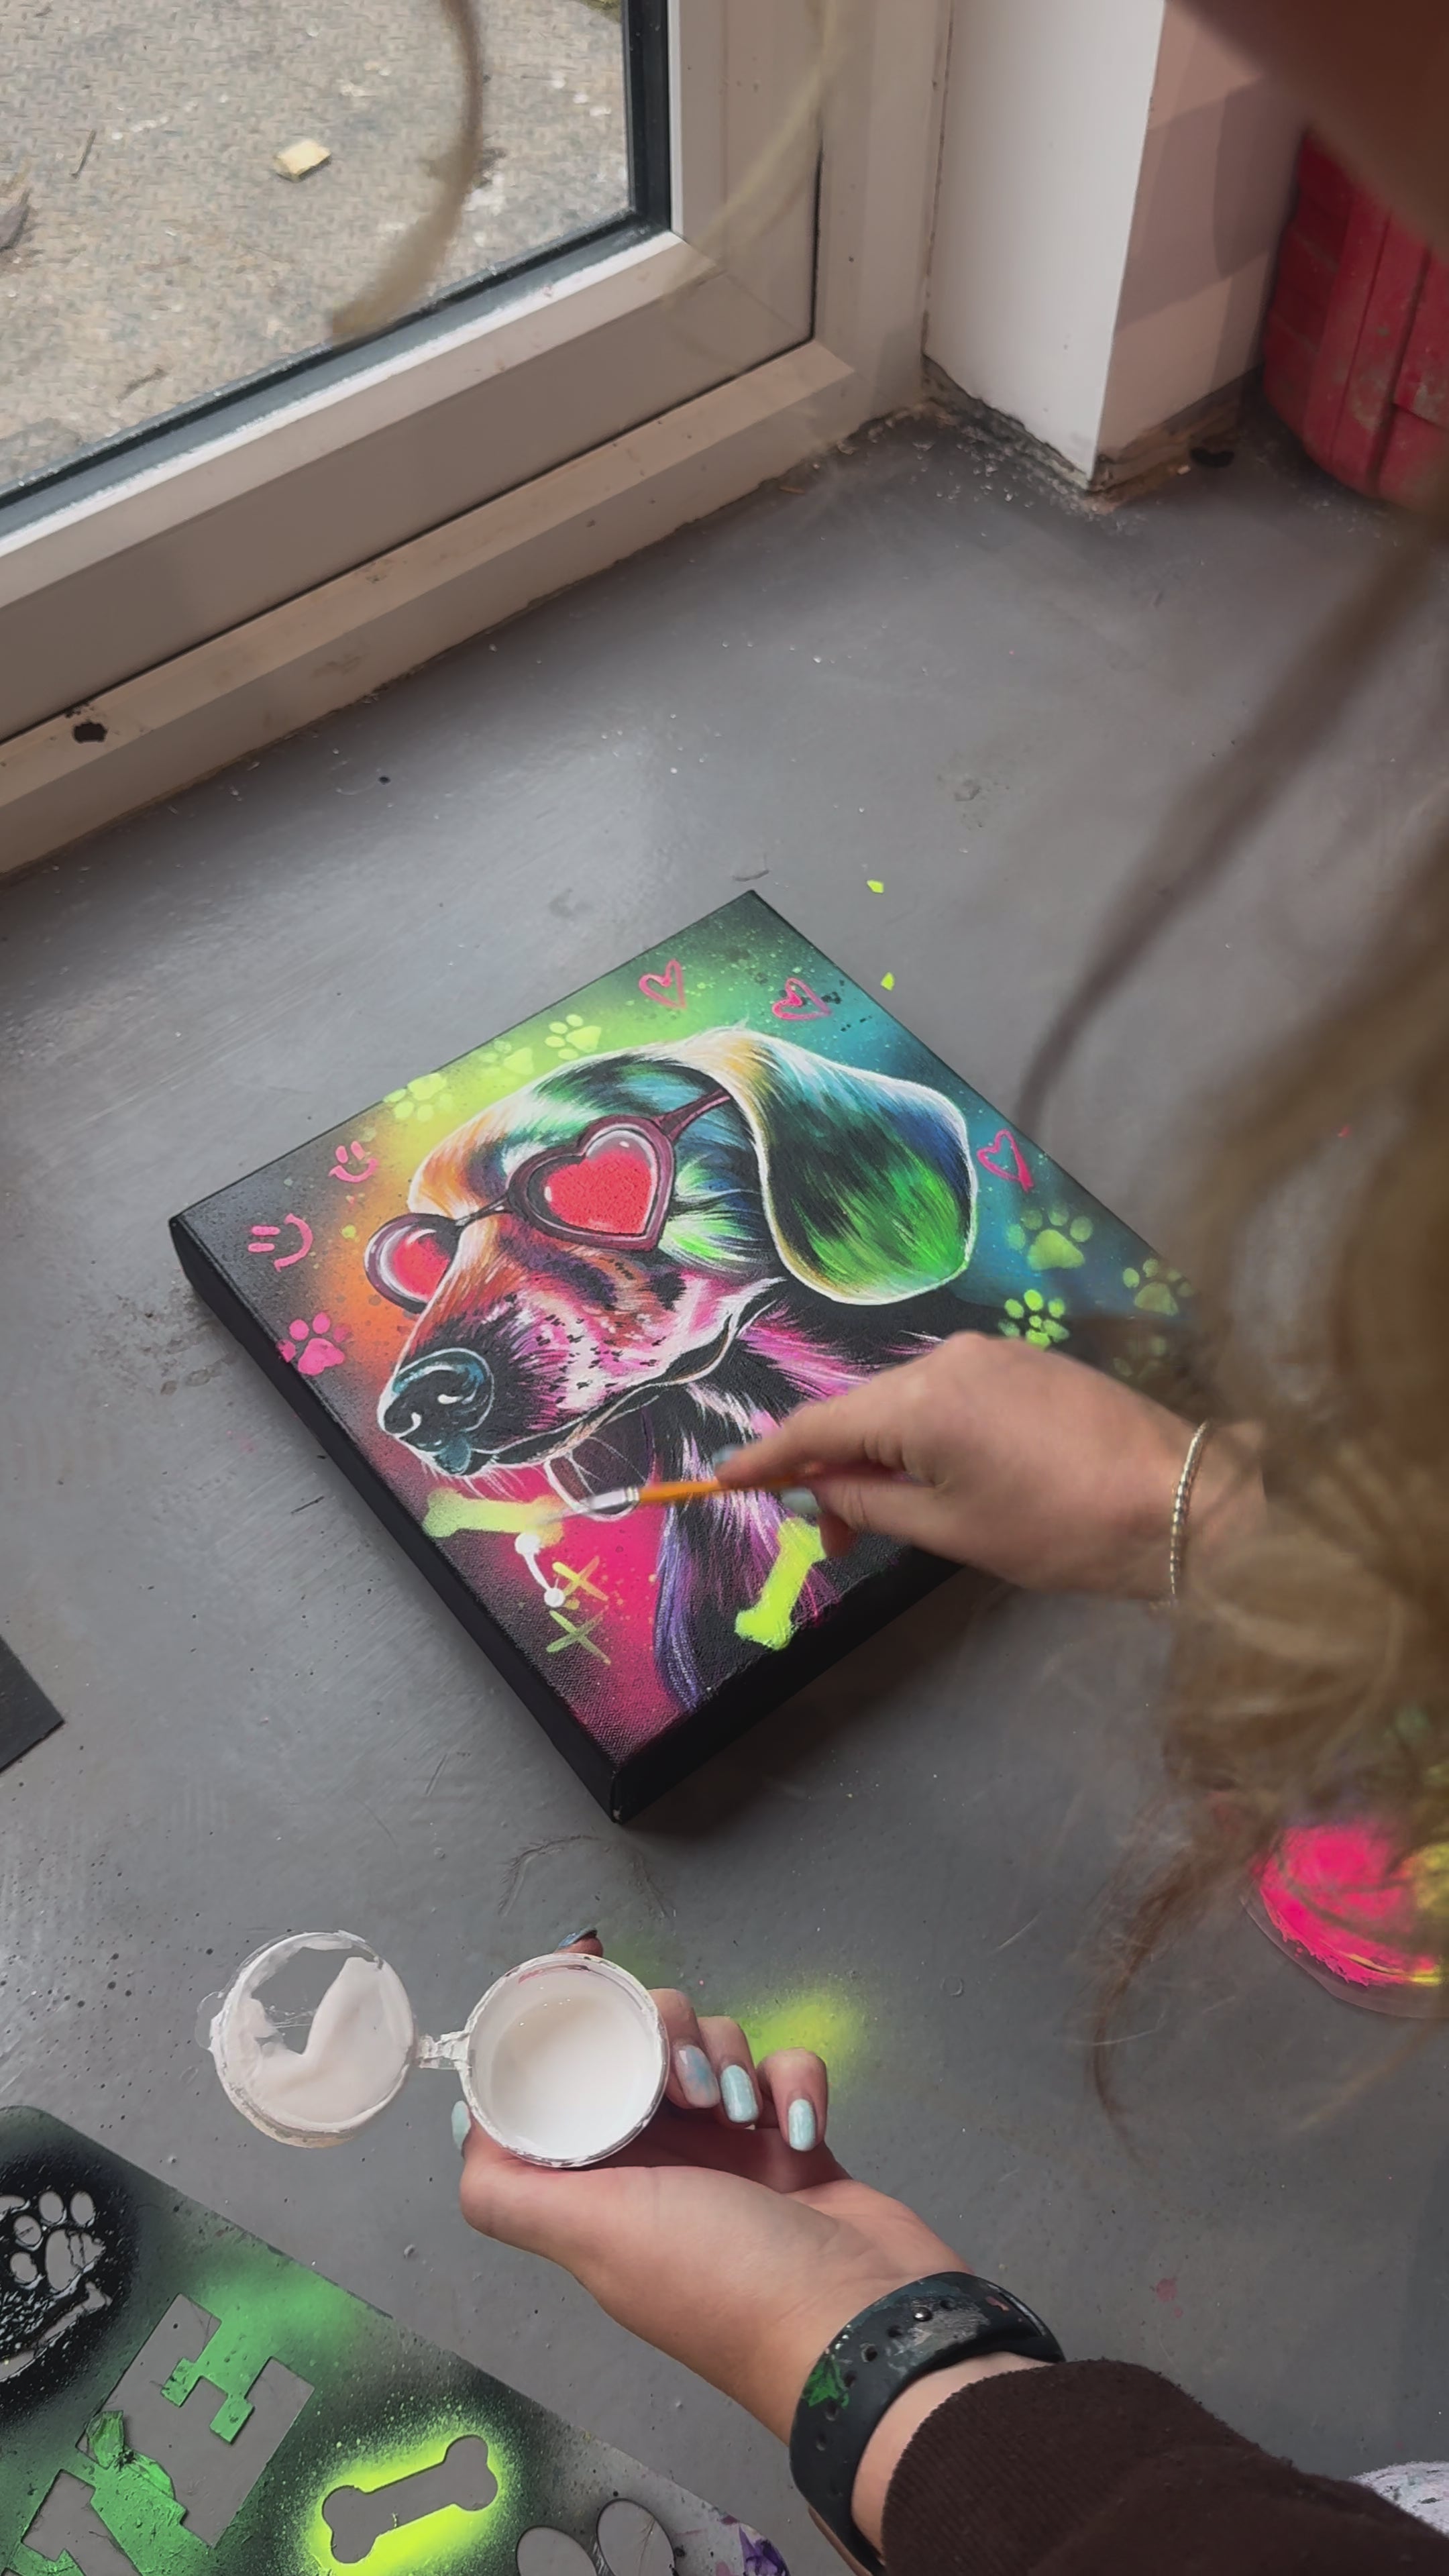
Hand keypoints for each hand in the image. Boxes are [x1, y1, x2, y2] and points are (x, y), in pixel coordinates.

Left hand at [459, 1943, 962, 2443]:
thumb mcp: (597, 2237)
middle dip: (663, 2038)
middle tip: (684, 2085)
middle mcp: (659, 2166)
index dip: (564, 2043)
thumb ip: (512, 2192)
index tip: (581, 1997)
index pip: (562, 2090)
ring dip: (729, 2058)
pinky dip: (794, 2083)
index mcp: (602, 2188)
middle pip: (640, 2051)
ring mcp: (731, 2154)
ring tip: (743, 2114)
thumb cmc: (723, 2279)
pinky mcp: (796, 2144)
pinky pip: (783, 2070)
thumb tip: (464, 2131)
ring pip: (712, 2048)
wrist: (860, 2325)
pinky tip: (798, 2129)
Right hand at [719, 1332, 1261, 1596]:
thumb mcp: (952, 1531)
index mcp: (921, 1398)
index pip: (817, 1427)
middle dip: (831, 1469)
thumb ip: (870, 1504)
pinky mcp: (1025, 1361)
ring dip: (881, 1454)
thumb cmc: (1062, 1529)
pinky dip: (923, 1436)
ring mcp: (991, 1352)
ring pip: (904, 1402)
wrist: (1181, 1501)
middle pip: (859, 1410)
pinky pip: (948, 1395)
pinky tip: (931, 1478)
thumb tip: (820, 1492)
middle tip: (830, 1537)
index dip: (767, 1459)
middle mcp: (947, 1357)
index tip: (723, 1480)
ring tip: (883, 1517)